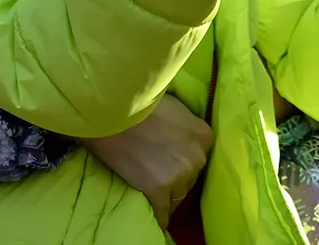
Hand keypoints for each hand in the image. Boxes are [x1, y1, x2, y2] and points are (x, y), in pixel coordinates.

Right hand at [77, 95, 213, 228]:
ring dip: (167, 193)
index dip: (183, 158)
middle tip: (156, 169)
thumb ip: (185, 125)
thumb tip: (181, 135)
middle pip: (191, 176)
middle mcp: (197, 157)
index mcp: (204, 135)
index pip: (199, 156)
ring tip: (151, 187)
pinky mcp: (159, 189)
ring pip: (178, 195)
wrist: (114, 111)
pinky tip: (153, 213)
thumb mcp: (175, 107)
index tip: (170, 159)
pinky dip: (159, 215)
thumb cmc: (141, 103)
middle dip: (176, 175)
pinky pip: (163, 213)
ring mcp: (179, 174)